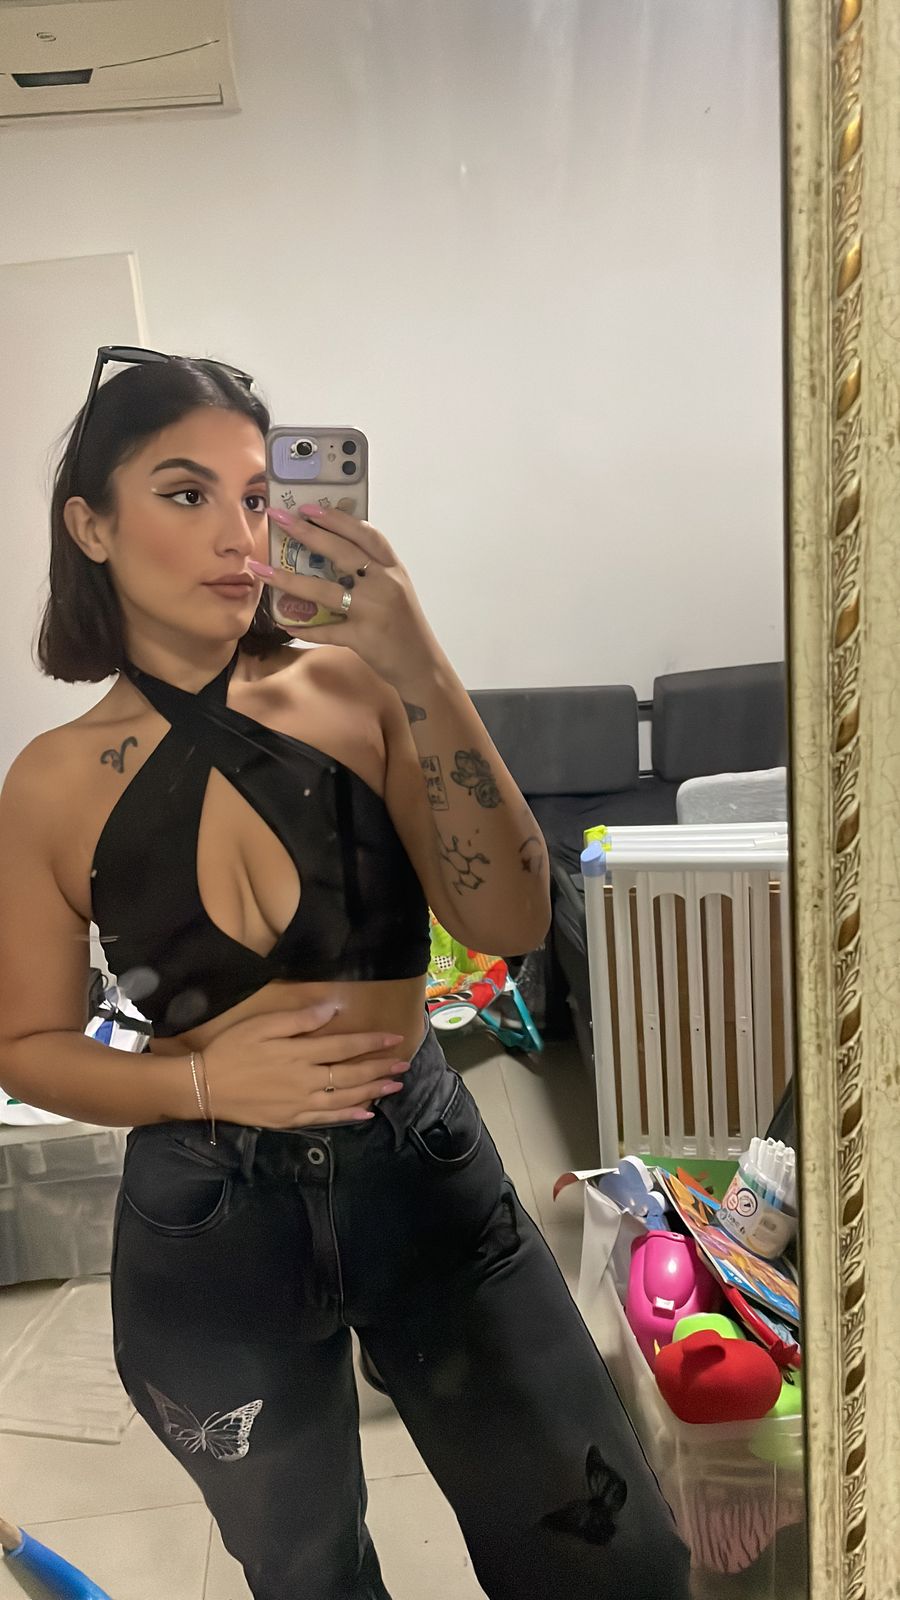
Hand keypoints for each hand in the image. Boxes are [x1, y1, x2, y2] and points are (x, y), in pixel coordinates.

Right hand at [201, 1002, 410, 1127]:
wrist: (205, 1087)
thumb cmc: (232, 1050)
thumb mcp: (262, 1025)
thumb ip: (299, 1018)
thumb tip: (333, 1008)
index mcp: (299, 1053)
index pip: (344, 1046)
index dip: (371, 1042)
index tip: (395, 1038)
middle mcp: (305, 1080)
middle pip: (351, 1074)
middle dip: (380, 1068)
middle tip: (404, 1064)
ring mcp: (300, 1103)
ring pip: (345, 1098)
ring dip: (372, 1091)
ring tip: (394, 1086)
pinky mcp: (291, 1119)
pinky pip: (327, 1118)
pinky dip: (348, 1115)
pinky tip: (365, 1113)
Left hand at [251, 504, 442, 688]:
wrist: (421, 664)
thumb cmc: (404, 624)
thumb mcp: (396, 588)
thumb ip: (372, 569)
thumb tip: (331, 547)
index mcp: (393, 569)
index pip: (365, 534)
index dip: (337, 518)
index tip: (309, 507)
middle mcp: (385, 585)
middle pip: (342, 553)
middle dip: (308, 533)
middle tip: (280, 519)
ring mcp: (373, 611)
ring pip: (325, 590)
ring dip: (289, 579)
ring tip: (261, 569)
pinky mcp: (363, 638)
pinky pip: (326, 631)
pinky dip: (303, 628)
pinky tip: (282, 622)